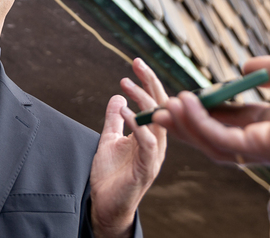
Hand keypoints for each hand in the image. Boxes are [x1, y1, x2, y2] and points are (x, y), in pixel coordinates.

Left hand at [89, 58, 167, 237]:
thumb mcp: (109, 140)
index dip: (148, 82)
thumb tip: (118, 98)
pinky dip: (138, 126)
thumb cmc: (111, 176)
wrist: (107, 206)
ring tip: (127, 84)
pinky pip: (148, 143)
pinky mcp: (147, 168)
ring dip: (143, 101)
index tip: (136, 63)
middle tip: (136, 64)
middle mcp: (158, 143)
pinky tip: (126, 112)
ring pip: (158, 122)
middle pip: (162, 107)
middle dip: (150, 83)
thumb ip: (114, 121)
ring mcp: (154, 156)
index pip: (156, 103)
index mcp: (152, 134)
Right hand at [152, 51, 269, 164]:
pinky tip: (185, 102)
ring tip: (163, 108)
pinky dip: (198, 123)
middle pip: (217, 138)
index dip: (204, 112)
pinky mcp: (264, 147)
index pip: (232, 122)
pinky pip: (220, 138)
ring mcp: (266, 148)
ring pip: (213, 144)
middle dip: (186, 126)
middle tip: (158, 112)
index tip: (181, 97)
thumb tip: (244, 64)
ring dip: (186, 127)